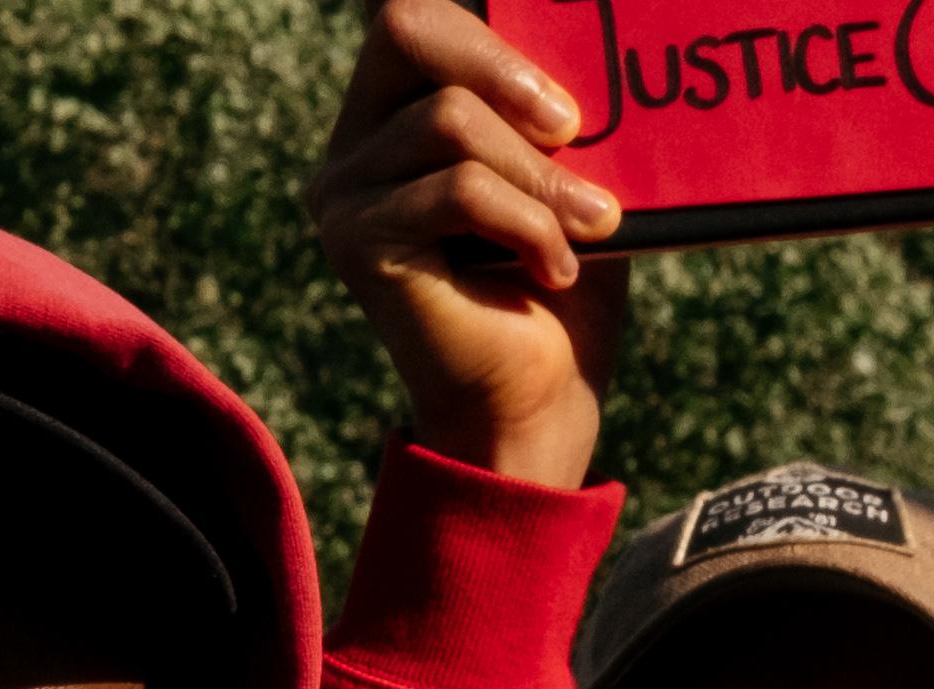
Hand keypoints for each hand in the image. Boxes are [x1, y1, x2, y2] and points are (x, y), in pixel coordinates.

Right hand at [311, 0, 627, 487]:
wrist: (535, 406)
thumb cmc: (558, 286)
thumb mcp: (564, 171)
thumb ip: (547, 105)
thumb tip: (583, 36)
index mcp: (392, 117)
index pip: (419, 21)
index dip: (491, 38)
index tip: (567, 102)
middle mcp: (351, 147)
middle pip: (405, 27)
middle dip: (503, 69)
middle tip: (572, 130)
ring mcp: (342, 194)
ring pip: (448, 121)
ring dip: (540, 176)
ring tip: (590, 226)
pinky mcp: (355, 241)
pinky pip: (456, 191)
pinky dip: (527, 224)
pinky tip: (556, 267)